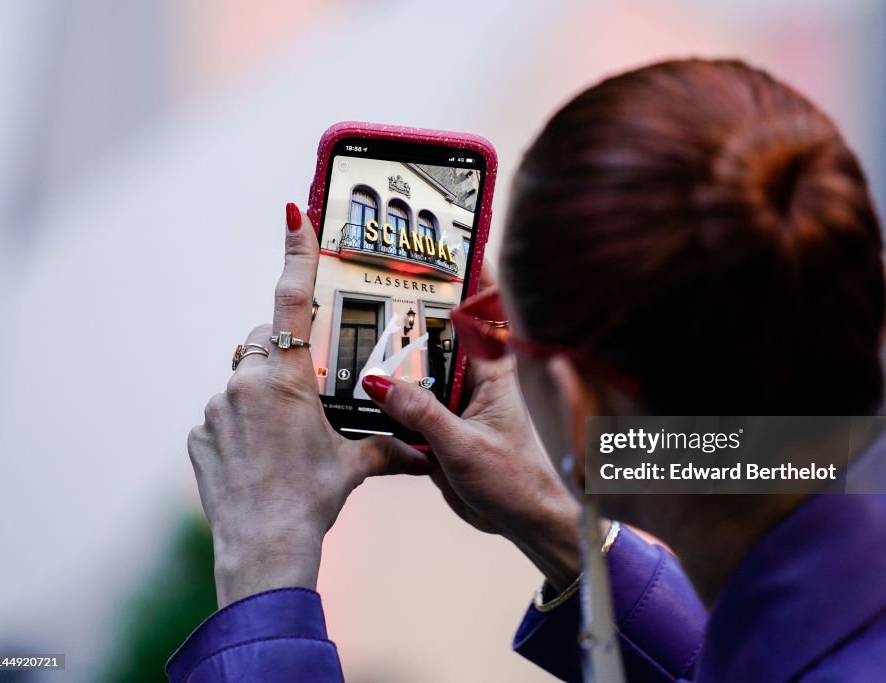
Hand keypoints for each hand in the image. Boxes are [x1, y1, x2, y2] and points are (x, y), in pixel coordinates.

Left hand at [188, 203, 427, 606]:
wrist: (264, 547)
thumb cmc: (312, 500)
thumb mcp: (353, 465)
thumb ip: (384, 445)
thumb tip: (422, 452)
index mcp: (286, 380)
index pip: (291, 302)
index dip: (296, 254)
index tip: (293, 214)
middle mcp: (245, 384)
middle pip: (262, 343)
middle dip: (283, 353)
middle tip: (305, 388)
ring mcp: (215, 409)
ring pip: (241, 379)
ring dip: (261, 393)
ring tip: (283, 438)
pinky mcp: (198, 435)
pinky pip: (221, 413)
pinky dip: (239, 424)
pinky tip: (258, 457)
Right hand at [361, 270, 582, 590]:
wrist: (524, 522)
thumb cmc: (516, 482)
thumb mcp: (463, 446)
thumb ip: (421, 414)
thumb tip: (378, 383)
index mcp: (494, 373)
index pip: (484, 310)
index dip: (470, 274)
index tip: (450, 240)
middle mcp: (476, 380)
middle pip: (443, 332)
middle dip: (417, 308)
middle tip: (381, 278)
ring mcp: (459, 402)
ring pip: (424, 367)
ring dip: (400, 354)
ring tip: (361, 326)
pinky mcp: (444, 427)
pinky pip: (414, 401)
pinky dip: (393, 394)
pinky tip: (364, 387)